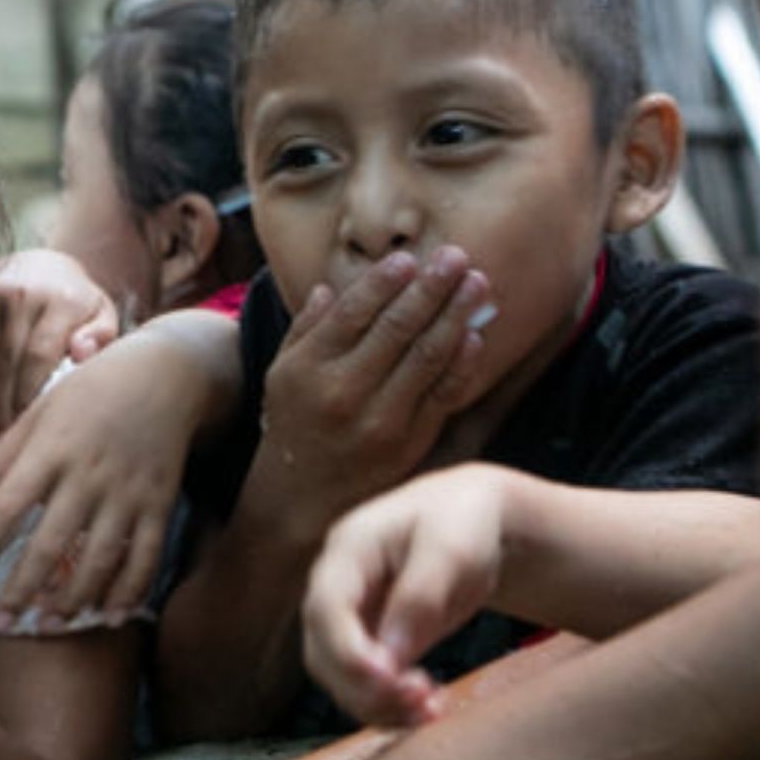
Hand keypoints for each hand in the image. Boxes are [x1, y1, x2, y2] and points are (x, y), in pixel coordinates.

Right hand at [0, 248, 119, 443]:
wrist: (40, 260)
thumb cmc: (76, 300)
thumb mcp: (101, 312)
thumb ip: (100, 335)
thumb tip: (82, 354)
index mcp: (58, 299)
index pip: (37, 355)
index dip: (27, 395)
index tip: (25, 426)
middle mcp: (20, 294)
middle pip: (5, 361)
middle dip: (1, 407)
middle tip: (0, 442)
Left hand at [0, 329, 203, 630]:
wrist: (167, 374)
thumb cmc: (94, 388)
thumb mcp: (42, 409)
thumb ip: (4, 453)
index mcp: (53, 449)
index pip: (9, 504)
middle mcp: (88, 475)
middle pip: (51, 544)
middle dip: (21, 589)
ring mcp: (127, 493)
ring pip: (99, 559)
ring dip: (72, 598)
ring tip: (47, 624)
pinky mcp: (159, 503)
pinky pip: (145, 556)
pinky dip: (129, 590)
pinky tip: (110, 616)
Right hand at [255, 247, 490, 539]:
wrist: (303, 502)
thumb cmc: (294, 426)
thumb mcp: (283, 375)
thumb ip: (306, 329)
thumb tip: (331, 286)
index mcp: (310, 369)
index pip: (353, 314)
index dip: (384, 283)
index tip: (408, 258)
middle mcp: (344, 393)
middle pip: (396, 330)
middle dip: (430, 288)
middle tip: (456, 256)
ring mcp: (380, 420)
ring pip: (426, 357)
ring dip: (456, 316)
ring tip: (477, 284)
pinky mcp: (410, 443)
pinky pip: (442, 395)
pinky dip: (461, 364)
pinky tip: (475, 336)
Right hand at [303, 466, 515, 724]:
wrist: (474, 516)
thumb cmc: (462, 519)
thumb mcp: (451, 548)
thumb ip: (420, 596)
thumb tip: (392, 656)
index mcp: (348, 550)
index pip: (326, 608)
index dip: (347, 651)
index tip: (387, 678)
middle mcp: (338, 586)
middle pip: (324, 651)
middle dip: (365, 686)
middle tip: (418, 700)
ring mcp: (352, 615)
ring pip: (340, 676)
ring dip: (378, 704)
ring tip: (430, 710)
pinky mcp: (372, 640)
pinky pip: (366, 683)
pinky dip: (391, 704)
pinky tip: (427, 709)